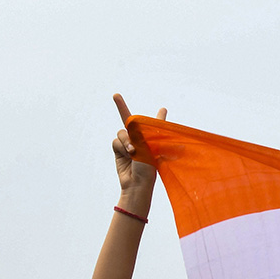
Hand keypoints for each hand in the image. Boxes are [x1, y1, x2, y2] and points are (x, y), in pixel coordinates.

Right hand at [111, 93, 165, 211]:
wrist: (137, 183)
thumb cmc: (148, 169)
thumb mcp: (148, 149)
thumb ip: (139, 134)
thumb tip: (130, 125)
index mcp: (153, 140)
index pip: (156, 126)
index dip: (160, 118)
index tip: (163, 109)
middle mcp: (141, 140)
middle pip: (130, 121)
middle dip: (120, 106)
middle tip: (115, 95)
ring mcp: (129, 144)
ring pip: (122, 132)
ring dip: (126, 141)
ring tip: (133, 152)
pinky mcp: (119, 149)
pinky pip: (116, 141)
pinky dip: (121, 147)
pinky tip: (127, 155)